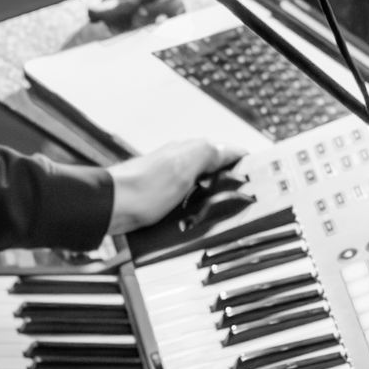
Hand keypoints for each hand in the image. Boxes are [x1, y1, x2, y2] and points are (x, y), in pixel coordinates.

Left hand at [108, 135, 243, 235]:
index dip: (244, 165)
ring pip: (203, 187)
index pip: (228, 152)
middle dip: (229, 184)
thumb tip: (231, 149)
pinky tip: (193, 218)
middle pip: (217, 170)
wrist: (110, 207)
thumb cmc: (141, 191)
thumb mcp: (184, 169)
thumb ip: (209, 154)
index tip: (258, 180)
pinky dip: (194, 209)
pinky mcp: (161, 196)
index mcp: (190, 150)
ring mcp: (171, 178)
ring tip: (218, 212)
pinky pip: (187, 201)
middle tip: (240, 200)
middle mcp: (180, 160)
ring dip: (211, 199)